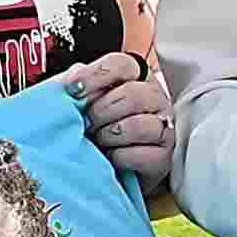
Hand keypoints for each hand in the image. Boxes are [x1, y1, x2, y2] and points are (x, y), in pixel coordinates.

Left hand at [61, 48, 174, 187]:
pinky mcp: (163, 158)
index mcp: (134, 78)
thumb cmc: (93, 132)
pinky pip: (140, 154)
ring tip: (99, 142)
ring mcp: (163, 128)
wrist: (98, 172)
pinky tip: (111, 158)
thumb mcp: (80, 102)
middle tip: (87, 123)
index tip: (73, 91)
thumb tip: (74, 77)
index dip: (95, 76)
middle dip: (101, 112)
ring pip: (139, 125)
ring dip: (109, 136)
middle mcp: (154, 99)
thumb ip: (77, 84)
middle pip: (133, 94)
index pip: (122, 65)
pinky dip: (118, 158)